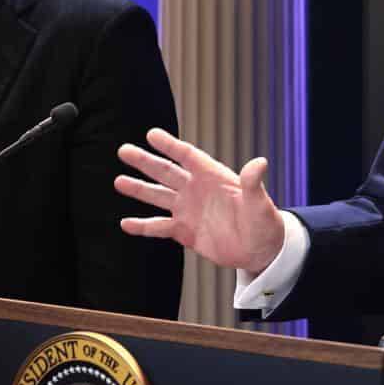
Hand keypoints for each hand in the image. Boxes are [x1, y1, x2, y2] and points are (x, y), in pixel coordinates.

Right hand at [115, 128, 287, 274]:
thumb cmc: (264, 223)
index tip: (151, 134)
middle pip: (166, 172)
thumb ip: (253, 183)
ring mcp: (188, 210)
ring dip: (139, 189)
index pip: (188, 156)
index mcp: (213, 177)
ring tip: (119, 181)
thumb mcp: (260, 203)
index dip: (170, 145)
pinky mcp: (184, 231)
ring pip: (158, 196)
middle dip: (145, 162)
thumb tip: (260, 162)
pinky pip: (159, 227)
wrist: (260, 250)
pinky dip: (143, 226)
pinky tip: (126, 223)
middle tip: (123, 151)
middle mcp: (196, 190)